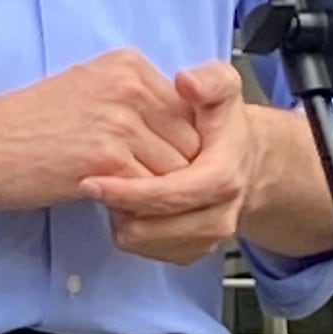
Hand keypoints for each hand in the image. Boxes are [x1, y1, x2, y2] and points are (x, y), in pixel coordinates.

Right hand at [0, 50, 201, 215]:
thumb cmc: (29, 123)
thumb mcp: (86, 87)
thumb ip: (132, 99)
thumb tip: (175, 127)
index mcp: (129, 65)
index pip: (190, 110)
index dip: (180, 145)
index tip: (160, 164)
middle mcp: (130, 86)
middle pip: (191, 140)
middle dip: (179, 172)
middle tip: (153, 192)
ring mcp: (120, 122)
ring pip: (177, 170)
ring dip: (161, 195)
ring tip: (134, 203)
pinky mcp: (107, 159)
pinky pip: (151, 192)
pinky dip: (141, 208)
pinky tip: (117, 209)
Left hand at [81, 60, 257, 266]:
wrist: (243, 160)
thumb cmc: (223, 124)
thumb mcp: (224, 89)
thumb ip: (209, 81)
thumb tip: (186, 82)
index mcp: (223, 177)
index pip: (171, 194)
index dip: (129, 191)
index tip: (91, 181)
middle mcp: (219, 215)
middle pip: (154, 227)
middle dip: (117, 208)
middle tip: (89, 184)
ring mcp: (206, 238)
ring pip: (145, 243)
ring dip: (120, 219)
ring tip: (111, 187)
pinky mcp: (191, 251)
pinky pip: (147, 251)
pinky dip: (129, 230)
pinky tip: (123, 203)